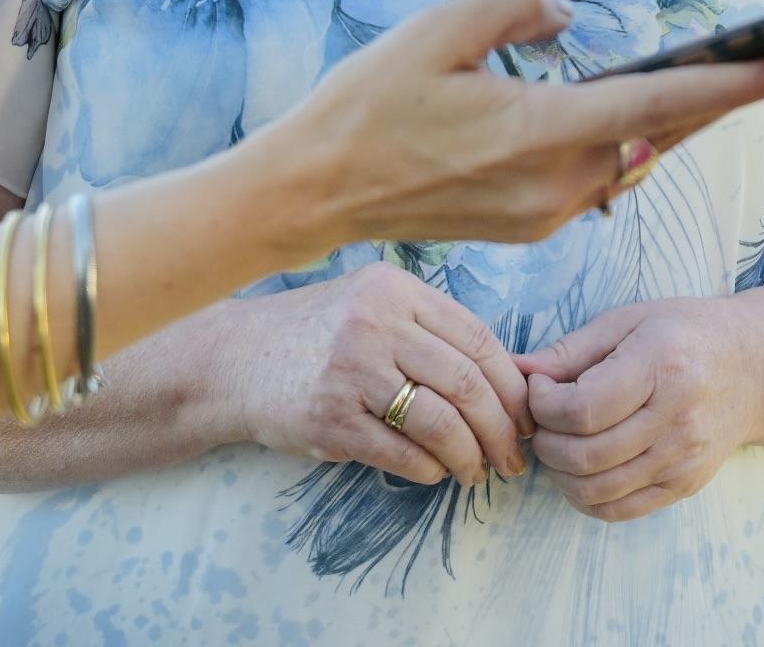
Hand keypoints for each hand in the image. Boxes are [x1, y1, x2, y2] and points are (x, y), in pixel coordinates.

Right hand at [202, 266, 531, 488]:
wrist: (236, 360)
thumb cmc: (318, 335)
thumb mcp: (373, 305)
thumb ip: (430, 329)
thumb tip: (510, 378)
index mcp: (397, 291)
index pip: (478, 339)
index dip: (513, 385)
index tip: (527, 415)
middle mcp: (376, 324)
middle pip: (467, 383)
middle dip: (502, 429)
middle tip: (513, 457)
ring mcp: (351, 372)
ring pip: (441, 423)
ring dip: (470, 457)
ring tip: (477, 472)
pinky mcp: (329, 419)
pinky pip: (402, 453)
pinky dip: (430, 469)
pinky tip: (436, 473)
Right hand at [275, 0, 763, 252]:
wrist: (315, 194)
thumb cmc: (369, 104)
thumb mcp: (438, 27)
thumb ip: (517, 4)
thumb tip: (568, 17)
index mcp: (539, 131)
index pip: (658, 101)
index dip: (725, 84)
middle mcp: (554, 182)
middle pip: (657, 134)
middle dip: (709, 101)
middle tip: (755, 66)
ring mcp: (543, 213)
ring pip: (629, 160)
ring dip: (662, 124)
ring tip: (695, 83)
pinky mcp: (528, 226)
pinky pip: (595, 179)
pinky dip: (617, 146)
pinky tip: (614, 118)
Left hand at [517, 296, 763, 521]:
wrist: (754, 368)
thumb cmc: (684, 334)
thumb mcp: (629, 321)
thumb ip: (570, 350)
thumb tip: (515, 371)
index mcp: (662, 365)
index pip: (582, 409)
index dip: (543, 405)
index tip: (539, 387)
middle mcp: (678, 417)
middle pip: (584, 455)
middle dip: (544, 441)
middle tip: (541, 419)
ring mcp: (684, 458)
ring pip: (595, 490)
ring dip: (559, 473)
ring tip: (558, 441)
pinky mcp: (685, 484)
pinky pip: (619, 509)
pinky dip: (586, 497)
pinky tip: (581, 467)